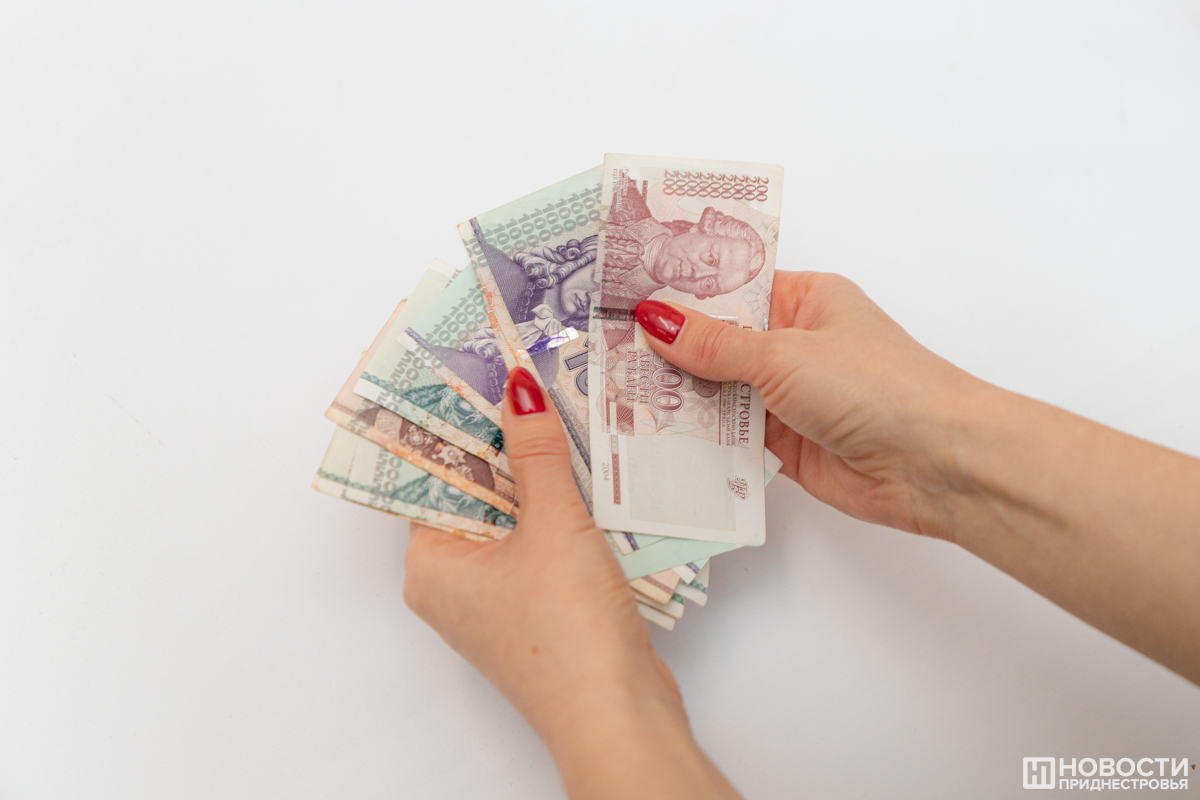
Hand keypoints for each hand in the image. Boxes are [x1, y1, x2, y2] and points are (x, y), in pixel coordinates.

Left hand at [403, 367, 741, 798]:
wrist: (618, 714)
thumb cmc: (568, 630)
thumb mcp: (551, 525)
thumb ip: (536, 452)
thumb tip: (517, 388)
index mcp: (431, 565)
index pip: (431, 475)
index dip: (455, 423)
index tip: (477, 373)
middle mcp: (453, 584)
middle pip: (473, 493)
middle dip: (505, 441)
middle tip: (530, 381)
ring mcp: (497, 600)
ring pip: (512, 516)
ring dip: (540, 473)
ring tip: (565, 412)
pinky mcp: (539, 609)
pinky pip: (540, 542)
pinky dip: (561, 509)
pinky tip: (591, 471)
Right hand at [637, 271, 1199, 684]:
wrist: (938, 465)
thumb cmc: (877, 386)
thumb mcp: (785, 354)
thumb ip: (714, 344)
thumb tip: (653, 318)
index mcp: (804, 299)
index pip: (729, 285)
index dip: (678, 287)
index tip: (621, 289)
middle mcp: (793, 343)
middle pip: (716, 340)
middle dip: (665, 346)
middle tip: (598, 346)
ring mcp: (787, 397)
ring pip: (717, 391)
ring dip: (675, 396)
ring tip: (607, 391)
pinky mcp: (783, 446)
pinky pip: (727, 437)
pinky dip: (695, 438)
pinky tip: (647, 436)